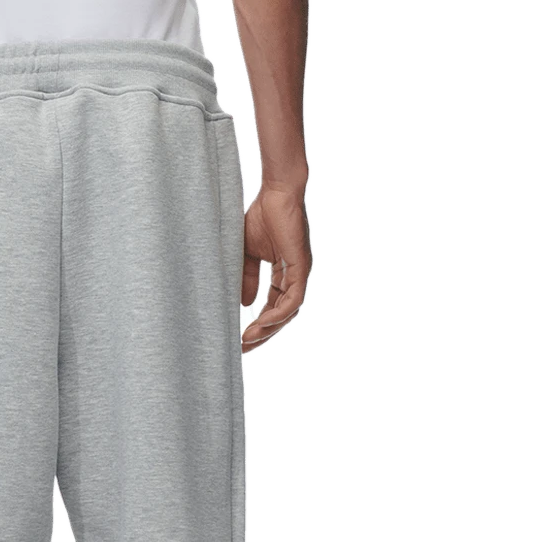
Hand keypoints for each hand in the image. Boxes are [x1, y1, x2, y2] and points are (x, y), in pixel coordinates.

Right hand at [241, 183, 311, 351]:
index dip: (258, 323)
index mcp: (283, 273)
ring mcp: (299, 272)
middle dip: (263, 333)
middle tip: (244, 348)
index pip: (273, 306)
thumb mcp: (247, 253)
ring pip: (288, 310)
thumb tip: (246, 304)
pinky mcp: (301, 266)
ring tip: (249, 339)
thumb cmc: (262, 216)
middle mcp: (294, 276)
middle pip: (281, 314)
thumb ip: (247, 278)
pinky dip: (277, 312)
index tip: (240, 338)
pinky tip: (261, 322)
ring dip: (269, 327)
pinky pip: (292, 298)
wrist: (275, 193)